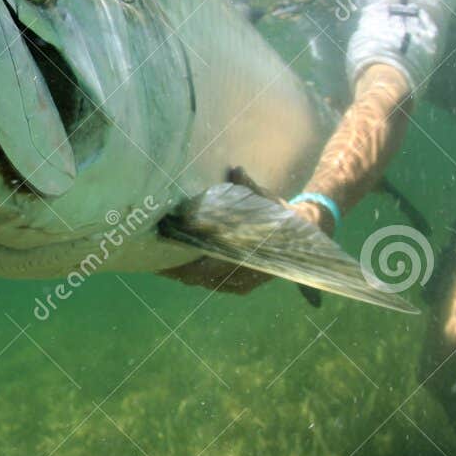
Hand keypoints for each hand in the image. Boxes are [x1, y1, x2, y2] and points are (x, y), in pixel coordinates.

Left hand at [161, 198, 331, 293]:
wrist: (306, 234)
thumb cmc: (279, 215)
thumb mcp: (265, 199)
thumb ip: (247, 187)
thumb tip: (236, 171)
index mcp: (247, 260)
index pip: (207, 266)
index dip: (183, 260)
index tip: (165, 249)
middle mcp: (241, 277)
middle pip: (197, 278)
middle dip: (173, 268)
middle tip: (149, 256)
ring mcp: (237, 284)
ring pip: (199, 282)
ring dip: (178, 273)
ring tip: (155, 261)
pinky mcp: (234, 284)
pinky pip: (207, 282)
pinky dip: (189, 274)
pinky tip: (171, 264)